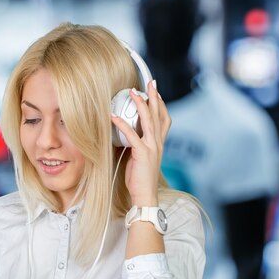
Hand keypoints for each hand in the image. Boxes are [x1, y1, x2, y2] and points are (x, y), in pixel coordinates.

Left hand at [111, 80, 170, 205]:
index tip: (156, 92)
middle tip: (150, 83)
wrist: (145, 196)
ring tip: (133, 93)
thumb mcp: (139, 158)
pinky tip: (114, 117)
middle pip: (159, 115)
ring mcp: (152, 148)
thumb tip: (126, 134)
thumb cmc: (140, 179)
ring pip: (149, 121)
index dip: (161, 104)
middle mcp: (158, 143)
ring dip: (141, 105)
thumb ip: (136, 144)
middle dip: (154, 97)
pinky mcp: (143, 154)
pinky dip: (123, 125)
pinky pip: (133, 135)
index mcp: (159, 144)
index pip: (164, 119)